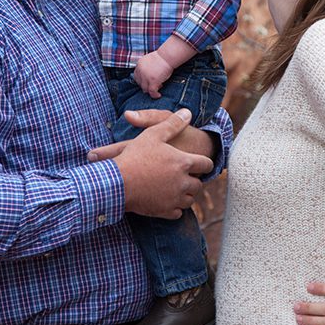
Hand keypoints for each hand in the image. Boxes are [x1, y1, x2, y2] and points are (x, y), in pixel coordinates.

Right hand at [96, 108, 213, 218]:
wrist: (118, 182)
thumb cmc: (135, 156)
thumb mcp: (153, 134)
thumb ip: (172, 123)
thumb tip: (187, 112)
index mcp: (183, 163)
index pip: (206, 164)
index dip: (205, 163)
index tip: (201, 163)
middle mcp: (183, 182)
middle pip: (199, 184)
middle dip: (194, 180)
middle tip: (187, 176)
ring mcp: (174, 198)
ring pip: (189, 200)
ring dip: (186, 194)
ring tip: (177, 188)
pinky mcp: (164, 211)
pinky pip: (177, 212)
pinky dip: (175, 208)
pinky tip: (168, 201)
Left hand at [133, 50, 172, 97]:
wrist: (167, 56)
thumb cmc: (162, 57)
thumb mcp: (149, 60)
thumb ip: (146, 67)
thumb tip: (148, 75)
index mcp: (139, 65)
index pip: (136, 76)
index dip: (142, 80)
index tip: (148, 81)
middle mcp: (140, 71)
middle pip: (140, 84)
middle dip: (147, 85)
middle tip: (155, 84)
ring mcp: (146, 76)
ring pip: (145, 89)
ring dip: (151, 90)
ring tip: (159, 86)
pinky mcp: (152, 81)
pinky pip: (151, 92)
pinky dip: (155, 95)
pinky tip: (158, 95)